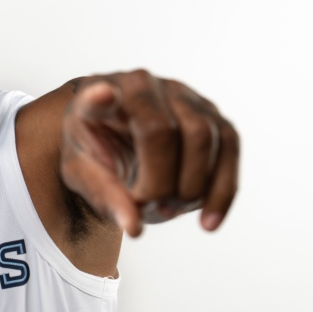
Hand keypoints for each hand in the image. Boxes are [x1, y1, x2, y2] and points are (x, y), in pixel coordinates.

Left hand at [60, 71, 239, 236]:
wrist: (120, 141)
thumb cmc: (96, 154)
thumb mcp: (83, 175)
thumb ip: (104, 196)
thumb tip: (134, 227)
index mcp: (95, 97)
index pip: (97, 96)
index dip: (99, 98)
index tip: (100, 97)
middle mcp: (141, 85)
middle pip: (163, 129)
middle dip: (160, 181)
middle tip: (146, 206)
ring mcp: (181, 95)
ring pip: (204, 135)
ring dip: (191, 186)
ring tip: (168, 210)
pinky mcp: (211, 113)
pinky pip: (229, 148)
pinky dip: (221, 190)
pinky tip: (208, 222)